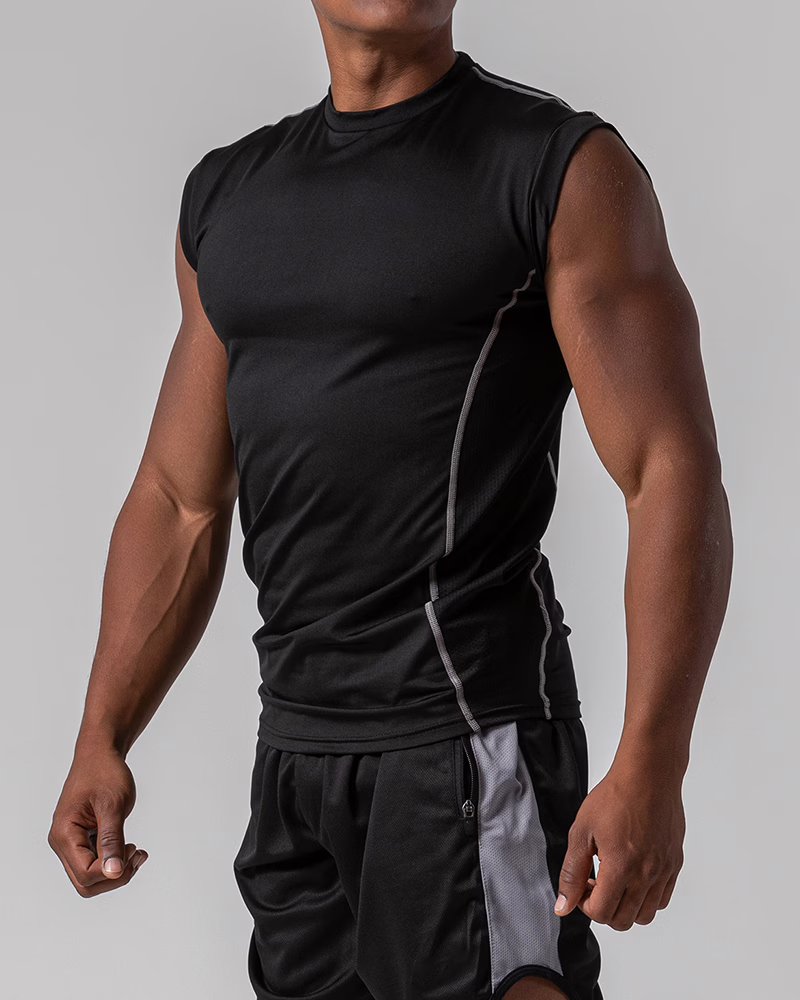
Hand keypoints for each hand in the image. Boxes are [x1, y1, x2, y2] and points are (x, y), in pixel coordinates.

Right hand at [48, 741, 147, 896]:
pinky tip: (132, 849)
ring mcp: (71, 842)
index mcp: (64, 834)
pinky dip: (114, 861)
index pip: (84, 874)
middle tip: (137, 854)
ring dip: (116, 871)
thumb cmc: (105, 773)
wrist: (100, 754)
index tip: (132, 849)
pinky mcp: (82, 840)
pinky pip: (95, 863)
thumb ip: (111, 839)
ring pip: (90, 877)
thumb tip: (113, 872)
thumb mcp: (113, 805)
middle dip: (114, 876)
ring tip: (138, 852)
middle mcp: (63, 842)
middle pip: (85, 883)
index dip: (110, 871)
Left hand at [554, 756, 685, 929]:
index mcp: (621, 866)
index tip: (583, 884)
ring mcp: (664, 870)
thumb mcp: (582, 831)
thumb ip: (572, 872)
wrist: (648, 775)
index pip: (602, 913)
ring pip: (645, 914)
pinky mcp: (675, 863)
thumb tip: (563, 905)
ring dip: (626, 906)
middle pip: (624, 920)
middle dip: (604, 908)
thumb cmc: (615, 796)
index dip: (585, 904)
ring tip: (615, 878)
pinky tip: (633, 873)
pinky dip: (646, 897)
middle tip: (595, 882)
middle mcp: (647, 874)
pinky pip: (662, 899)